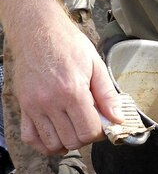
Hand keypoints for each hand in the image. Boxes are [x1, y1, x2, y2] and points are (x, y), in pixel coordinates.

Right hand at [14, 18, 123, 154]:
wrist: (38, 30)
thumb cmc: (67, 43)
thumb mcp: (95, 64)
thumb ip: (107, 94)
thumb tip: (118, 118)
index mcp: (72, 91)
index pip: (89, 131)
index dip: (101, 132)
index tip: (104, 124)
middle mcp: (51, 102)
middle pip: (72, 141)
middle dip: (86, 137)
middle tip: (90, 123)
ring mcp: (34, 106)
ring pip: (52, 144)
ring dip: (67, 142)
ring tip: (75, 128)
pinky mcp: (24, 106)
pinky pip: (30, 138)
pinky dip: (43, 144)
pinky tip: (56, 135)